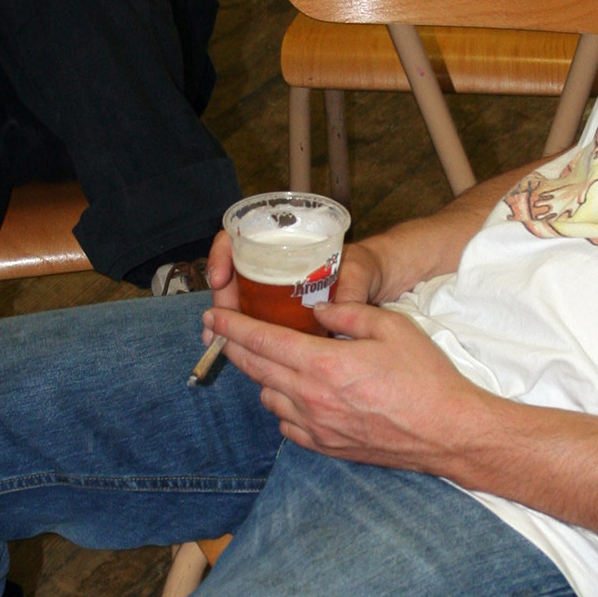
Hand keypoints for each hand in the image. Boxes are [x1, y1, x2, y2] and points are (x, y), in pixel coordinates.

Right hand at [204, 231, 384, 321]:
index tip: (221, 278)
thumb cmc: (369, 268)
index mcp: (287, 251)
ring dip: (225, 321)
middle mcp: (276, 271)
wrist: (384, 279)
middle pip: (232, 280)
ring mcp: (277, 296)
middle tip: (212, 323)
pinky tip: (237, 353)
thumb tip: (329, 314)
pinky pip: (257, 327)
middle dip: (218, 300)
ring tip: (215, 339)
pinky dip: (243, 338)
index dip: (221, 258)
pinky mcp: (285, 319)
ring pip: (239, 306)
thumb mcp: (359, 274)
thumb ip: (348, 293)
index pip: (239, 243)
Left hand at [214, 298, 488, 471]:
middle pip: (256, 369)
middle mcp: (311, 398)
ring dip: (262, 377)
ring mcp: (316, 427)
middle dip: (233, 348)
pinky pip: (287, 426)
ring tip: (267, 361)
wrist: (447, 432)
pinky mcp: (326, 447)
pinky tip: (294, 396)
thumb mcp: (391, 326)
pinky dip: (283, 407)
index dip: (232, 327)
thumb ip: (346, 314)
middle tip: (220, 333)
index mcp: (323, 364)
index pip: (262, 341)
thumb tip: (317, 312)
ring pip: (268, 398)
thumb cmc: (425, 377)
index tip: (212, 317)